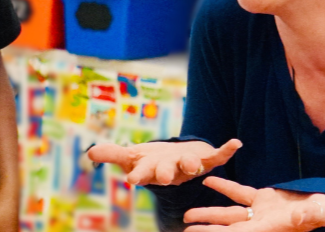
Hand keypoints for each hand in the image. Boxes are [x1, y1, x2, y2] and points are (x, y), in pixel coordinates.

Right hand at [87, 139, 241, 186]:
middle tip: (164, 176)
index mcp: (152, 170)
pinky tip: (236, 143)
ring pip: (190, 165)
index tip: (131, 180)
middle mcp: (171, 171)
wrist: (178, 165)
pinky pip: (218, 156)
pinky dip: (227, 150)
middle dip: (165, 173)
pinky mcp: (206, 160)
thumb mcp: (133, 156)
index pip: (143, 174)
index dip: (138, 176)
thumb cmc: (153, 161)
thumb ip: (112, 154)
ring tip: (195, 165)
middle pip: (167, 172)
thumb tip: (89, 152)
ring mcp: (189, 166)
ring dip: (192, 164)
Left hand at [184, 176, 324, 230]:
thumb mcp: (320, 212)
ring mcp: (261, 212)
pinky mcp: (264, 199)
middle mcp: (262, 224)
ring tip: (187, 214)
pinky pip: (239, 194)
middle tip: (185, 228)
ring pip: (229, 214)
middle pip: (228, 228)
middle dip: (207, 229)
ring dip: (209, 214)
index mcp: (270, 228)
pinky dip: (225, 187)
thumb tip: (299, 216)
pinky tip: (209, 180)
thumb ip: (309, 215)